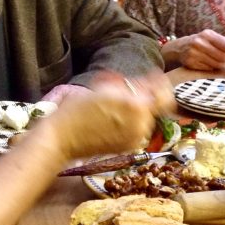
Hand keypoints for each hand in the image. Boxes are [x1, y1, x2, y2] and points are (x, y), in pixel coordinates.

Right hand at [46, 74, 173, 160]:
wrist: (62, 139)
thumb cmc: (77, 110)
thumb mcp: (105, 89)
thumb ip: (131, 86)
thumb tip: (149, 84)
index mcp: (137, 107)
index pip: (163, 94)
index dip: (160, 83)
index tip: (155, 76)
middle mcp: (141, 125)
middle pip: (152, 106)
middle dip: (142, 96)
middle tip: (123, 89)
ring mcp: (135, 139)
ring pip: (144, 118)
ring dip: (134, 109)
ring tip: (112, 104)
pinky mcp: (127, 148)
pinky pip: (136, 129)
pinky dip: (129, 121)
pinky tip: (111, 117)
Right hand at [165, 30, 224, 70]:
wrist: (180, 48)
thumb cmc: (200, 42)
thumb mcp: (211, 36)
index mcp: (207, 34)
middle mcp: (199, 42)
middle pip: (223, 57)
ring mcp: (194, 53)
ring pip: (216, 64)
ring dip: (219, 64)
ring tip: (215, 61)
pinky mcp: (191, 63)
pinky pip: (208, 69)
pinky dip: (210, 67)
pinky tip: (206, 63)